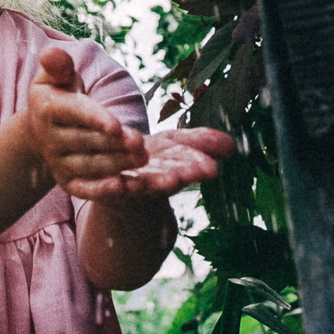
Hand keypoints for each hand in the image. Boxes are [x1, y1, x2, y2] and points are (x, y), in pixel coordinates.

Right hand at [22, 46, 147, 194]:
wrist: (43, 128)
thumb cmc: (59, 94)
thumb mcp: (56, 76)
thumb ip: (58, 65)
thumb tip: (51, 52)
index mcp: (48, 108)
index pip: (74, 113)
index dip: (95, 119)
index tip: (117, 126)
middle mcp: (49, 138)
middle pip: (86, 142)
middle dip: (115, 144)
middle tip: (142, 143)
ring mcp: (57, 162)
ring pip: (90, 165)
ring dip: (117, 164)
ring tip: (143, 159)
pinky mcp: (67, 182)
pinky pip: (84, 188)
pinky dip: (101, 190)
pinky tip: (123, 187)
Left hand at [74, 127, 234, 202]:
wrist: (116, 181)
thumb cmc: (153, 161)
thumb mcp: (177, 146)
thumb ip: (201, 143)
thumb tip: (233, 146)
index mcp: (171, 171)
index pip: (186, 167)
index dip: (196, 168)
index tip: (211, 169)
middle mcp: (150, 183)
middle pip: (163, 180)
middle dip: (172, 178)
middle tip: (179, 178)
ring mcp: (125, 188)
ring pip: (134, 186)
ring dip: (138, 185)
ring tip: (139, 182)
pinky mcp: (101, 189)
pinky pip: (102, 189)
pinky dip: (105, 188)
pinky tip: (110, 182)